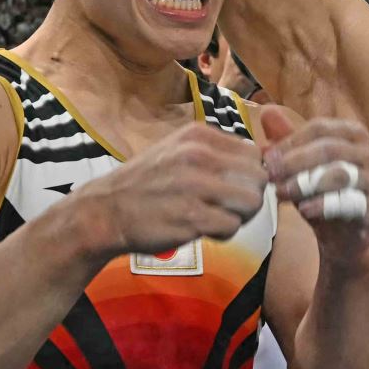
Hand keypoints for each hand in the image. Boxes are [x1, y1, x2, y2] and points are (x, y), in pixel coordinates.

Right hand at [74, 123, 268, 257]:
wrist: (103, 211)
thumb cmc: (148, 184)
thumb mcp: (179, 152)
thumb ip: (218, 153)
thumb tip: (266, 160)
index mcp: (198, 135)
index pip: (254, 154)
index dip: (248, 176)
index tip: (230, 188)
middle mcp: (198, 155)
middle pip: (258, 179)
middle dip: (249, 197)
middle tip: (227, 208)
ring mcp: (194, 185)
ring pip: (251, 202)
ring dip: (238, 216)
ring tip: (215, 218)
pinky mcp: (190, 216)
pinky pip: (231, 226)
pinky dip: (223, 233)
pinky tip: (202, 230)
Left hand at [260, 107, 368, 249]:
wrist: (340, 236)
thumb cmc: (320, 193)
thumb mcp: (300, 165)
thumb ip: (287, 140)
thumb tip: (267, 112)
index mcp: (354, 136)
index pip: (321, 128)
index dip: (291, 141)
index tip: (267, 156)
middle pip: (330, 148)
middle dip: (295, 161)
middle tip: (270, 174)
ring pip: (340, 175)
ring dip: (305, 183)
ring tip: (281, 193)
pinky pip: (349, 203)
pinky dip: (322, 206)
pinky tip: (303, 210)